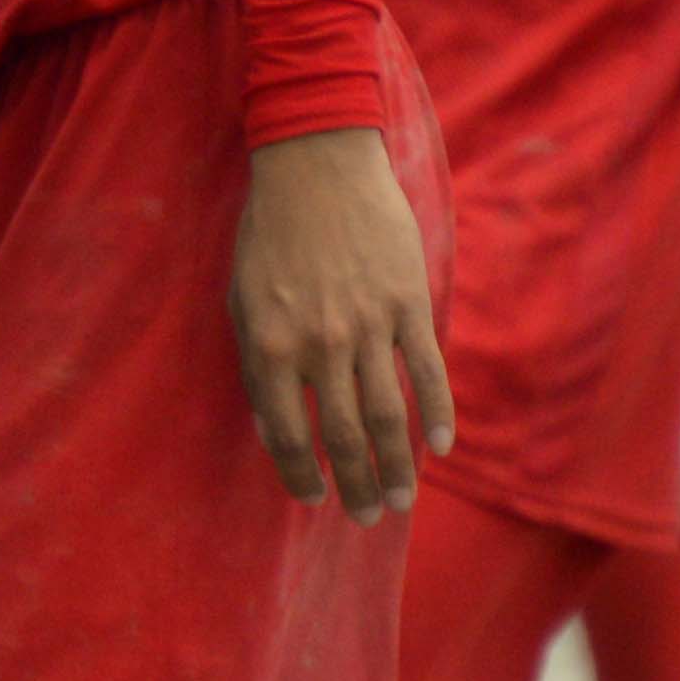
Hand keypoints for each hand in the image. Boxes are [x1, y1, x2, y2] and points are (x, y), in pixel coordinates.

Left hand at [232, 125, 451, 518]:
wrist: (315, 162)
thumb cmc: (270, 232)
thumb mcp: (241, 298)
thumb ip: (257, 364)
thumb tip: (271, 427)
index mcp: (269, 345)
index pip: (285, 434)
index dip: (299, 474)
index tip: (314, 498)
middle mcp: (318, 345)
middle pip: (340, 436)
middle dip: (355, 486)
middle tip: (365, 518)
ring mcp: (367, 325)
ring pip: (386, 416)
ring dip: (396, 467)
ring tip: (400, 502)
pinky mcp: (407, 303)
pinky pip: (425, 372)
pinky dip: (436, 415)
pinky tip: (438, 447)